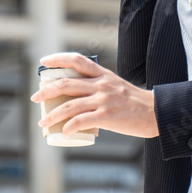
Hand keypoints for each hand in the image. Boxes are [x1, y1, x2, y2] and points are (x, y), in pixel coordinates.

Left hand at [30, 52, 158, 138]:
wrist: (155, 113)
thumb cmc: (134, 102)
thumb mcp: (116, 85)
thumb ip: (100, 86)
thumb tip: (78, 96)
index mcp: (103, 74)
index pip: (77, 60)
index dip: (58, 59)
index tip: (43, 62)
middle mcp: (101, 84)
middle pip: (66, 83)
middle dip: (46, 91)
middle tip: (35, 99)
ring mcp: (103, 100)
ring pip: (69, 105)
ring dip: (52, 115)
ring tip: (43, 123)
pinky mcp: (107, 116)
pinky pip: (80, 121)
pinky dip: (68, 128)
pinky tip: (63, 133)